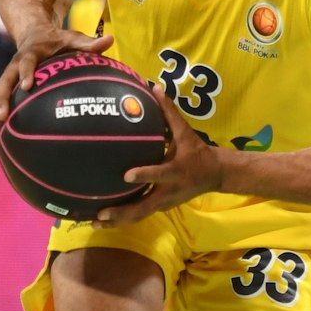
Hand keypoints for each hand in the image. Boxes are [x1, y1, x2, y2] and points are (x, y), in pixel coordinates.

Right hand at [0, 24, 112, 127]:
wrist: (34, 33)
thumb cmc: (58, 40)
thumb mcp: (73, 38)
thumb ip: (89, 43)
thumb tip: (111, 39)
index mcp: (30, 53)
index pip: (26, 63)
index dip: (26, 73)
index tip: (27, 86)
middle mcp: (15, 65)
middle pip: (3, 82)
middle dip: (1, 99)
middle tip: (3, 116)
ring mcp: (8, 76)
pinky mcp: (6, 86)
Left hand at [96, 97, 218, 226]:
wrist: (215, 175)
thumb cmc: (197, 151)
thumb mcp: (186, 132)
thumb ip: (169, 112)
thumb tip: (153, 86)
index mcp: (175, 171)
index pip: (159, 174)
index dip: (144, 175)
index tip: (126, 175)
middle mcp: (168, 191)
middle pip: (144, 207)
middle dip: (122, 212)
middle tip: (100, 214)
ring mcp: (164, 203)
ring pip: (140, 216)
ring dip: (118, 221)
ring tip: (95, 223)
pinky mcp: (161, 207)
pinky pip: (141, 215)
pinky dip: (123, 220)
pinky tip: (104, 221)